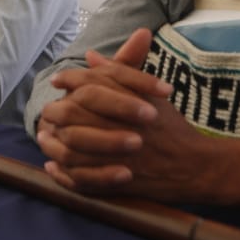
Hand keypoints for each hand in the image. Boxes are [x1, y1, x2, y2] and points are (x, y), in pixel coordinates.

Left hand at [37, 28, 212, 201]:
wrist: (196, 165)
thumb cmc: (172, 127)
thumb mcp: (150, 95)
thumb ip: (120, 74)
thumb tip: (91, 56)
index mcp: (130, 102)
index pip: (90, 84)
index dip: (70, 80)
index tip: (58, 82)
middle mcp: (121, 126)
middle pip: (74, 113)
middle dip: (55, 112)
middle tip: (47, 112)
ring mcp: (118, 156)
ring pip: (72, 148)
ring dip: (53, 144)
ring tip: (44, 140)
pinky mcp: (117, 182)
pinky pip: (81, 180)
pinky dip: (63, 175)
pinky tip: (52, 168)